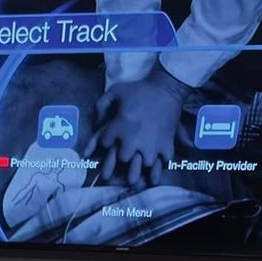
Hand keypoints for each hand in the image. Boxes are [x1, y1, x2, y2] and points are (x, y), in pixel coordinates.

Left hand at [83, 67, 190, 186]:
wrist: (166, 87)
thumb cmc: (140, 89)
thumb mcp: (115, 91)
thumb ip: (101, 105)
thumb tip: (95, 123)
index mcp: (118, 127)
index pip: (105, 143)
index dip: (106, 142)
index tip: (109, 143)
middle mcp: (132, 140)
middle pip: (123, 158)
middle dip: (123, 158)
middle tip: (124, 160)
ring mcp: (150, 145)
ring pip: (143, 165)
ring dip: (142, 166)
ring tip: (141, 173)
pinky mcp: (166, 145)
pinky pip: (163, 162)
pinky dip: (161, 165)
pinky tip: (158, 166)